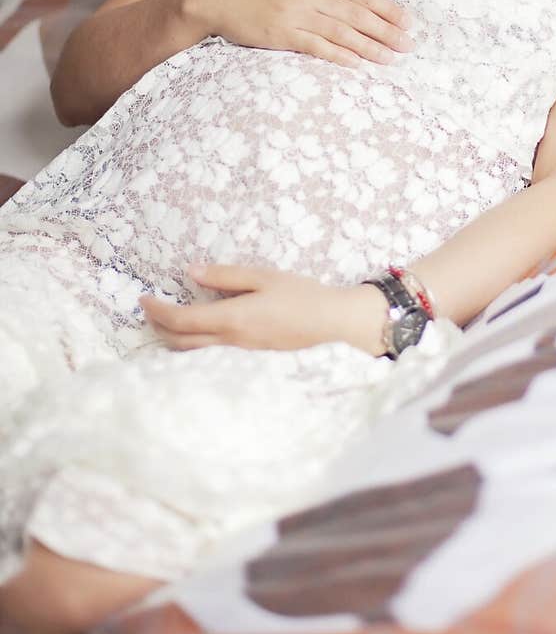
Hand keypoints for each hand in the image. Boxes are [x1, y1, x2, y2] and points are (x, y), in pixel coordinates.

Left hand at [138, 264, 387, 355]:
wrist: (334, 326)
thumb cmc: (301, 296)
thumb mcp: (263, 277)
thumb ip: (225, 275)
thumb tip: (190, 271)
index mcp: (231, 319)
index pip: (180, 320)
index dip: (157, 310)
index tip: (143, 298)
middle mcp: (230, 343)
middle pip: (180, 342)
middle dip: (159, 327)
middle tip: (150, 310)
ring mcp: (240, 356)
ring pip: (194, 354)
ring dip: (174, 340)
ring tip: (167, 324)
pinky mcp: (249, 361)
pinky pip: (210, 358)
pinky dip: (193, 348)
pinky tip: (197, 338)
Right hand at [187, 0, 413, 67]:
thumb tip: (353, 0)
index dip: (387, 9)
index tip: (407, 21)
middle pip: (357, 14)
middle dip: (387, 30)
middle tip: (408, 44)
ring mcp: (295, 13)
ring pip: (343, 32)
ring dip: (370, 47)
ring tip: (390, 57)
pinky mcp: (282, 34)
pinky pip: (317, 46)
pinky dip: (340, 56)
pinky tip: (357, 64)